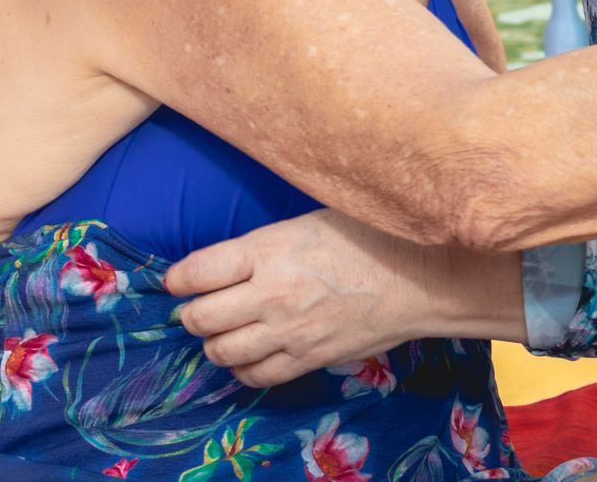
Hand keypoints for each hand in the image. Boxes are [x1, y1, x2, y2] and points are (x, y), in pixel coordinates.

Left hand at [165, 209, 523, 386]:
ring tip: (223, 329)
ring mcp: (287, 332)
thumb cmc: (368, 238)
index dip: (179, 278)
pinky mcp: (306, 359)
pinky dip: (242, 368)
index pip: (198, 272)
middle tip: (199, 305)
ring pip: (221, 351)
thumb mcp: (310, 220)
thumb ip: (266, 243)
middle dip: (191, 312)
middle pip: (201, 317)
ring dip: (214, 341)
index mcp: (269, 250)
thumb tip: (229, 260)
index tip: (178, 280)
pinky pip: (255, 376)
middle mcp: (270, 294)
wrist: (417, 280)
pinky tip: (248, 354)